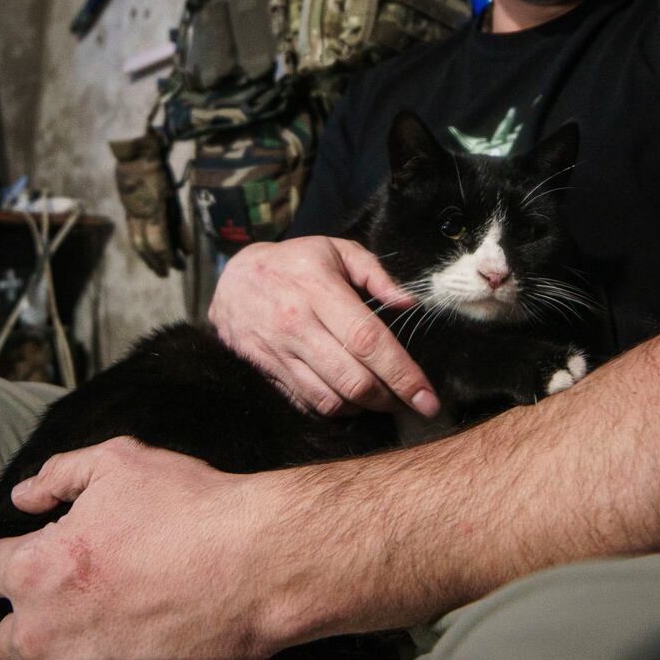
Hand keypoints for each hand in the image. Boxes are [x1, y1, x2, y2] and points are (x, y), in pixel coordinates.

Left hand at [0, 438, 276, 659]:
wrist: (257, 565)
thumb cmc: (190, 509)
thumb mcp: (119, 462)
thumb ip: (58, 475)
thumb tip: (25, 496)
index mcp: (38, 570)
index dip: (0, 557)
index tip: (23, 551)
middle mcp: (50, 631)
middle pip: (1, 642)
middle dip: (20, 616)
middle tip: (58, 591)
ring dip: (57, 644)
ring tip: (94, 614)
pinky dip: (100, 656)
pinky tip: (129, 629)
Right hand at [208, 236, 437, 417]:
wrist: (232, 280)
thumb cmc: (295, 263)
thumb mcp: (335, 250)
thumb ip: (375, 273)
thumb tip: (409, 304)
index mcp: (318, 290)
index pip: (368, 341)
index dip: (402, 374)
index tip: (427, 397)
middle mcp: (296, 324)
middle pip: (353, 379)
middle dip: (390, 399)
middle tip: (411, 402)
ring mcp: (278, 352)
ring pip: (331, 399)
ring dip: (364, 408)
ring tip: (382, 399)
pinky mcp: (267, 371)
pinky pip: (307, 404)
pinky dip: (335, 410)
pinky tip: (351, 400)